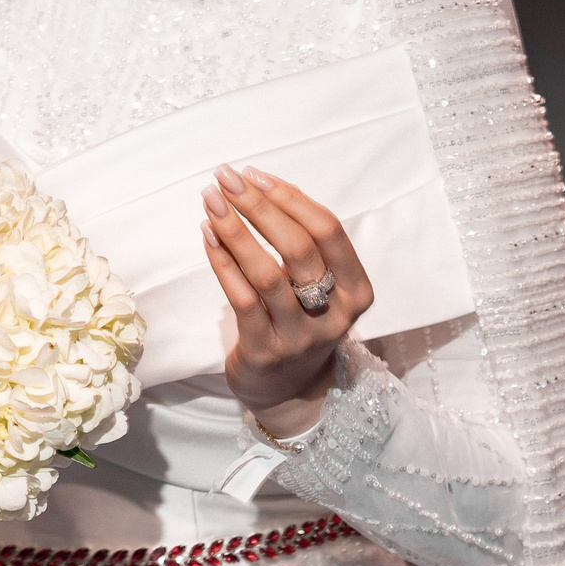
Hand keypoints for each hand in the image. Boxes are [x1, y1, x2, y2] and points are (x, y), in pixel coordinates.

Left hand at [201, 165, 372, 439]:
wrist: (288, 390)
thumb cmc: (300, 322)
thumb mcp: (319, 288)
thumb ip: (303, 246)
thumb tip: (256, 187)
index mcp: (356, 290)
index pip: (328, 231)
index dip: (291, 198)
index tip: (255, 175)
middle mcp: (335, 313)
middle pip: (299, 247)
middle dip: (260, 207)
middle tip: (226, 179)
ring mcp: (300, 336)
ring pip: (268, 274)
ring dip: (236, 231)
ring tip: (210, 203)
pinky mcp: (266, 351)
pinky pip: (242, 300)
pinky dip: (223, 263)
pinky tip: (208, 237)